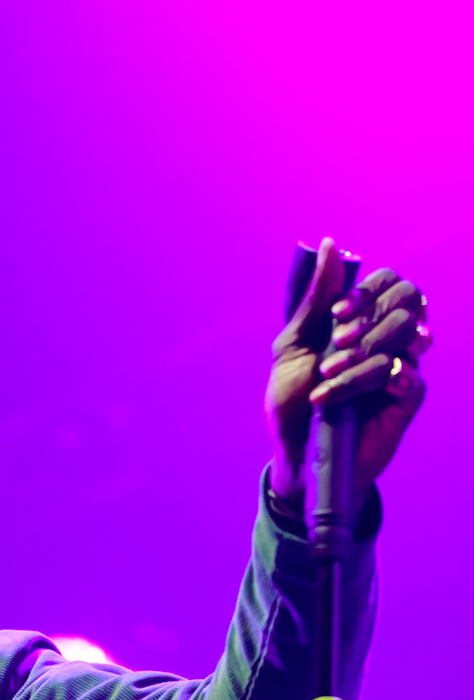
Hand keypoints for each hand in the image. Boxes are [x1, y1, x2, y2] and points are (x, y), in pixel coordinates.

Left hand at [266, 237, 428, 512]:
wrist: (295, 456)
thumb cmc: (292, 402)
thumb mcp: (293, 345)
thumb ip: (317, 299)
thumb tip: (330, 243)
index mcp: (363, 321)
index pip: (389, 281)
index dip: (366, 291)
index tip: (335, 316)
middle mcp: (388, 339)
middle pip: (408, 298)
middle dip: (366, 319)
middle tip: (334, 346)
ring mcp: (401, 367)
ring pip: (406, 335)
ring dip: (360, 354)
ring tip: (326, 378)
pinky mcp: (407, 399)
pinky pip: (404, 374)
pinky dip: (366, 382)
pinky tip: (337, 399)